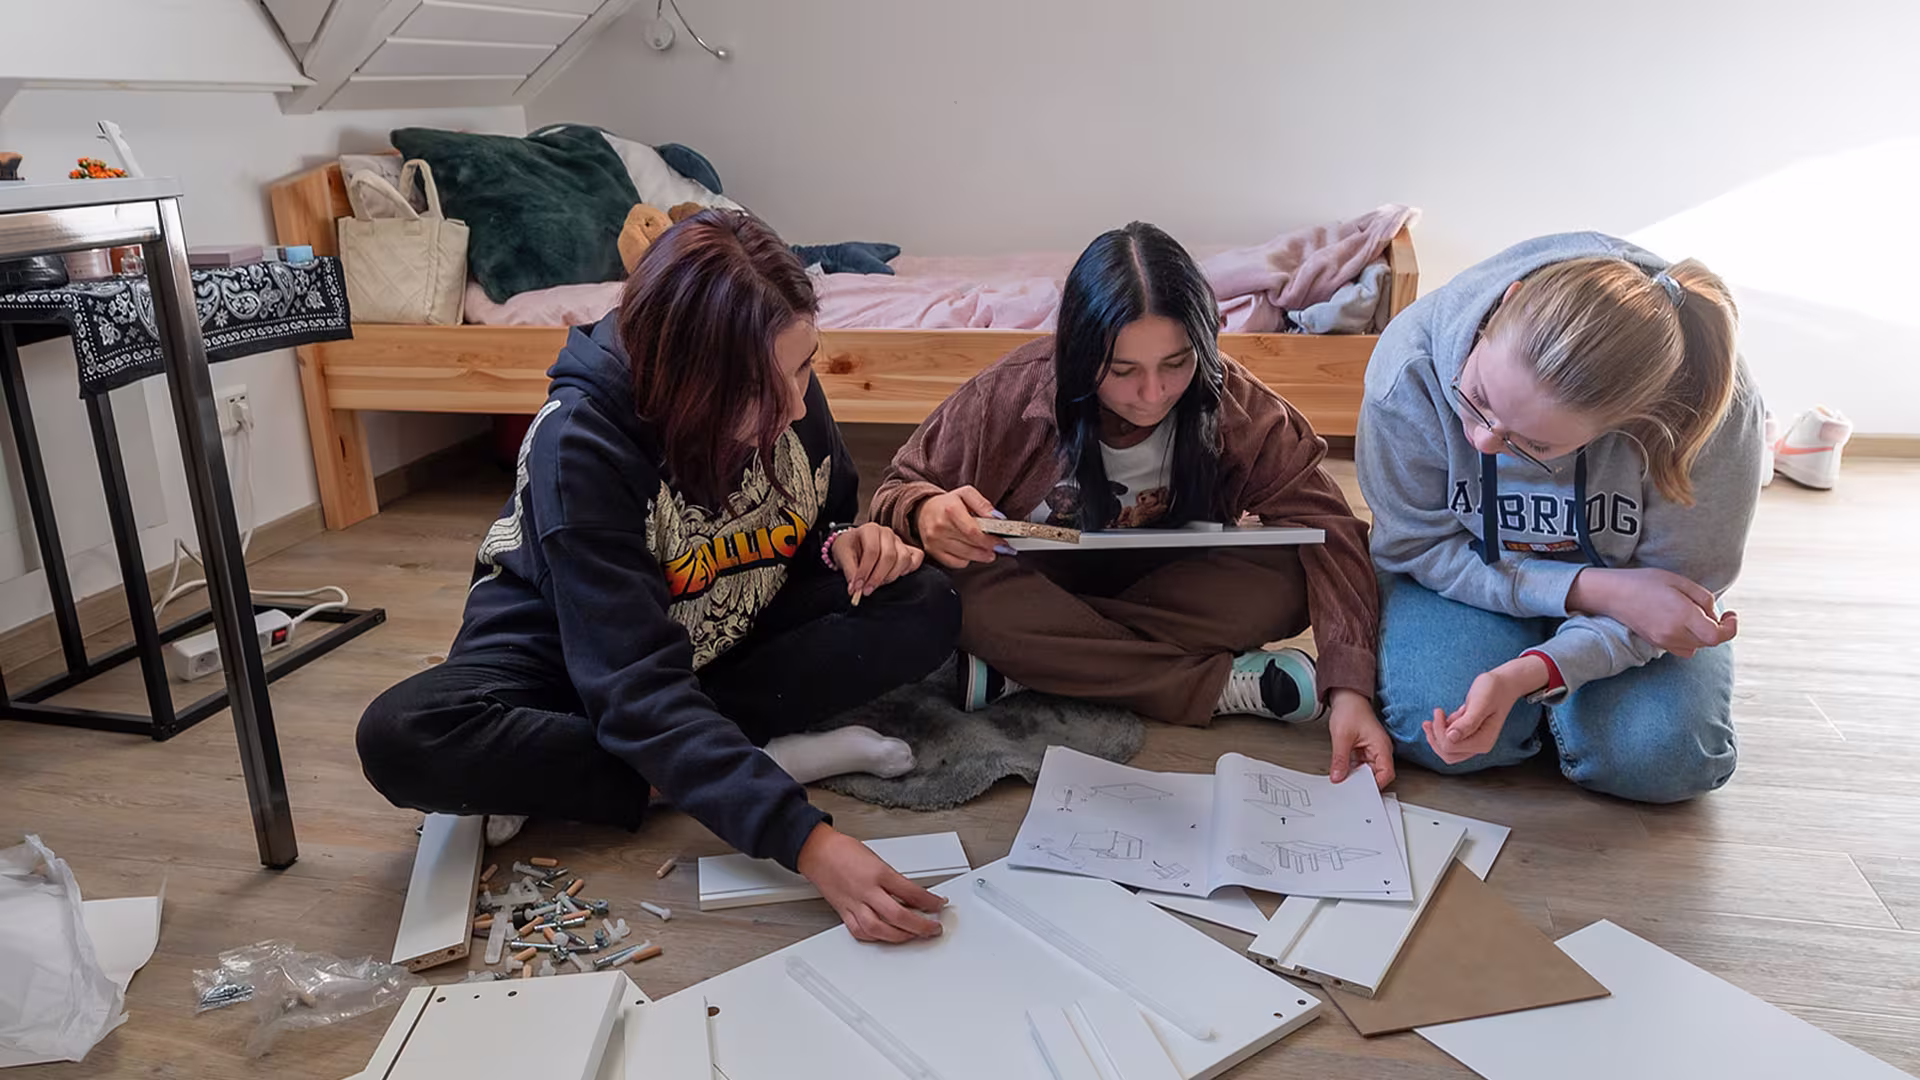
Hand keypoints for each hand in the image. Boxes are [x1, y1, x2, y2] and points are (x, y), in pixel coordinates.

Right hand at [796, 824, 946, 942]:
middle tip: (933, 928)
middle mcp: (866, 890)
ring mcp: (854, 903)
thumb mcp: (877, 859)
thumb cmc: (845, 851)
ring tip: (914, 935)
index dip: (930, 901)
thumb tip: (914, 895)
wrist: (818, 852)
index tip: (939, 905)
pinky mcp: (844, 912)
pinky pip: (861, 932)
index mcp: (878, 872)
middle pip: (898, 915)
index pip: (911, 892)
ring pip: (880, 929)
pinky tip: (887, 937)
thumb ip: (894, 879)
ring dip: (901, 936)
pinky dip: (877, 937)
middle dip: (920, 925)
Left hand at [831, 522, 923, 599]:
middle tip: (867, 590)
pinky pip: (916, 558)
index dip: (865, 571)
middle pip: (889, 556)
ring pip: (903, 559)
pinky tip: (896, 575)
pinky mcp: (907, 549)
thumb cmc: (848, 548)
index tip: (857, 587)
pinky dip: (909, 569)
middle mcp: (886, 533)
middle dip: (877, 577)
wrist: (853, 545)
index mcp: (870, 530)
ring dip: (891, 576)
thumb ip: (849, 571)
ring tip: (877, 584)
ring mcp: (899, 541)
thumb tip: (855, 588)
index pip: (872, 551)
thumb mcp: (842, 555)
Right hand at [913, 486, 1002, 568]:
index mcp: (950, 510)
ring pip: (965, 556)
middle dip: (990, 548)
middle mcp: (940, 527)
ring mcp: (935, 541)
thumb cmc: (947, 503)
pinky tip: (971, 553)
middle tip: (1000, 547)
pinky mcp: (933, 551)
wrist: (922, 509)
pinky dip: (967, 560)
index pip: (974, 532)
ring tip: (989, 551)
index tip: (1003, 542)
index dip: (991, 540)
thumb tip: (996, 518)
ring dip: (981, 556)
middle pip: (971, 545)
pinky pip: (955, 563)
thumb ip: (983, 504)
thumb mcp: (966, 494)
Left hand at [1326, 689, 1393, 786]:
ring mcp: (1372, 750)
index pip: (1386, 773)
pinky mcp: (1364, 750)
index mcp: (1382, 746)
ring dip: (1357, 776)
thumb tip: (1338, 777)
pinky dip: (1353, 769)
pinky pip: (1361, 765)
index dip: (1376, 784)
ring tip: (1344, 780)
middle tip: (1349, 788)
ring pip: (1368, 771)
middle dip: (1364, 783)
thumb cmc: (1350, 709)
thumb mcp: (1342, 737)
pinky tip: (1343, 772)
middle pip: (1377, 775)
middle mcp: (1380, 750)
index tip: (1361, 791)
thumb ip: (1340, 759)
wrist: (1347, 696)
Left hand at [1424, 661, 1533, 765]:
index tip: (1438, 710)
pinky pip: (1451, 741)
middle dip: (1435, 735)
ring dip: (1437, 733)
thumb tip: (1451, 737)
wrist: (1503, 684)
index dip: (1439, 730)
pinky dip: (1443, 730)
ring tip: (1438, 713)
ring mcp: (1474, 742)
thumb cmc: (1493, 690)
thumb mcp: (1480, 703)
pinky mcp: (1470, 736)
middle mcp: (1479, 746)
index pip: (1449, 746)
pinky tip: (1446, 715)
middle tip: (1436, 713)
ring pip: (1447, 749)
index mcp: (1482, 742)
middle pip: (1447, 753)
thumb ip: (1467, 722)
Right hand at [1568, 567, 1737, 656]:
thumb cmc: (1645, 582)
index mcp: (1682, 616)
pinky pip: (1683, 648)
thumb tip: (1713, 615)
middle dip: (1716, 627)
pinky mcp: (1656, 644)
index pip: (1716, 636)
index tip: (1731, 616)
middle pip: (1709, 642)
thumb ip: (1703, 599)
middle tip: (1711, 610)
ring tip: (1694, 616)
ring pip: (1697, 647)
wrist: (1612, 593)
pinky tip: (1681, 624)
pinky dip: (1689, 640)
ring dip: (1702, 635)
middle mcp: (1674, 633)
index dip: (1730, 628)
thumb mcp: (1679, 581)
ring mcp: (1664, 641)